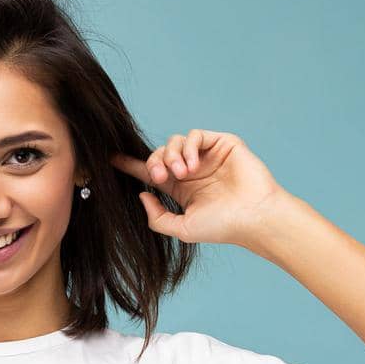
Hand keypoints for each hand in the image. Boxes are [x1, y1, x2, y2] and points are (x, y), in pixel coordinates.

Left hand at [109, 129, 284, 248]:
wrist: (253, 217)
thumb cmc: (222, 226)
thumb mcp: (182, 228)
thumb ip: (157, 217)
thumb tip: (142, 195)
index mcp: (181, 188)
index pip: (151, 172)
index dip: (130, 165)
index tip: (111, 159)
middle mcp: (192, 170)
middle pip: (159, 154)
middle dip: (153, 163)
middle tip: (160, 178)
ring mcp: (207, 156)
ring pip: (175, 142)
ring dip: (172, 156)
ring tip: (182, 174)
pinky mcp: (222, 144)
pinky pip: (196, 135)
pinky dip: (189, 147)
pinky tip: (193, 165)